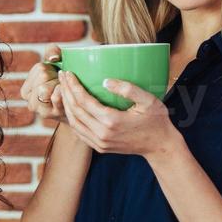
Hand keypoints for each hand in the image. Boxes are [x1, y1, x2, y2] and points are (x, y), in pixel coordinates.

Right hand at [20, 47, 67, 123]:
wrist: (81, 105)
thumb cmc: (67, 82)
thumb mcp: (58, 62)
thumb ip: (52, 51)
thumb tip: (53, 58)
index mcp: (27, 89)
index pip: (38, 69)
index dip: (51, 70)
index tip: (55, 76)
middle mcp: (30, 101)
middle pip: (41, 78)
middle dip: (55, 78)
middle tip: (61, 84)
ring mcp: (38, 109)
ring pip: (44, 89)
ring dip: (59, 86)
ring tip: (64, 90)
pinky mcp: (49, 114)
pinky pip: (55, 97)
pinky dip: (62, 93)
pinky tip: (66, 96)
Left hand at [57, 70, 178, 157]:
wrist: (160, 146)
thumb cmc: (157, 120)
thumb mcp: (149, 101)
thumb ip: (129, 89)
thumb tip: (106, 81)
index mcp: (112, 121)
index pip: (84, 101)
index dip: (73, 86)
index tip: (68, 73)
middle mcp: (102, 134)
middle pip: (75, 111)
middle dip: (66, 92)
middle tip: (62, 77)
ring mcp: (99, 143)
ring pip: (74, 123)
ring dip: (66, 105)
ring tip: (63, 89)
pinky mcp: (99, 148)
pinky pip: (79, 132)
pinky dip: (71, 119)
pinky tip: (70, 107)